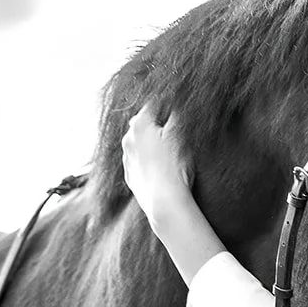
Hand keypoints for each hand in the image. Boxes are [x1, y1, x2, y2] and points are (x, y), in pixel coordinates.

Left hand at [121, 102, 194, 228]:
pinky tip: (160, 169)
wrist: (165, 201)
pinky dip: (147, 163)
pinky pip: (138, 164)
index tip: (176, 109)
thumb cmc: (174, 166)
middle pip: (142, 125)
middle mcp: (128, 140)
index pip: (153, 106)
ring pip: (138, 145)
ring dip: (149, 144)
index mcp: (140, 125)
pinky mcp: (131, 178)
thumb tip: (174, 105)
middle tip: (172, 131)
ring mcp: (127, 160)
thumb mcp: (180, 134)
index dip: (166, 106)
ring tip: (166, 152)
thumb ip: (176, 115)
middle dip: (154, 125)